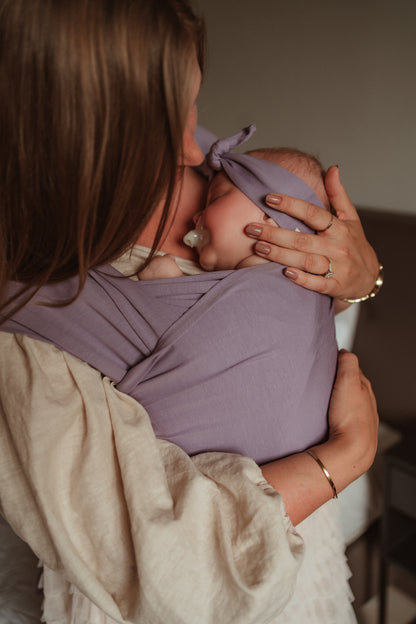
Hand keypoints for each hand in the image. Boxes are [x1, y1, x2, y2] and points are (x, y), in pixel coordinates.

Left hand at [245, 166, 378, 304]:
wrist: (370, 276)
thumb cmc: (354, 243)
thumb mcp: (351, 217)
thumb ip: (338, 194)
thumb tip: (332, 168)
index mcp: (339, 227)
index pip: (313, 213)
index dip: (291, 205)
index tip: (269, 198)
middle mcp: (337, 246)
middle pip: (303, 239)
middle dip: (275, 233)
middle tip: (251, 228)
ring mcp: (337, 267)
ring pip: (306, 261)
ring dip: (281, 255)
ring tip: (258, 247)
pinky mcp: (335, 286)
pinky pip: (317, 283)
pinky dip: (302, 279)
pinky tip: (284, 273)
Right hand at [315, 350, 378, 488]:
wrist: (352, 451)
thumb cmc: (350, 419)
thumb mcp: (348, 381)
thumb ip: (347, 362)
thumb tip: (344, 351)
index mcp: (365, 386)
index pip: (352, 367)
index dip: (339, 362)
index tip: (327, 361)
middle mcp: (366, 401)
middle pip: (351, 384)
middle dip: (338, 379)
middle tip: (323, 378)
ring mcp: (361, 416)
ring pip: (348, 400)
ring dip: (337, 397)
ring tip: (324, 397)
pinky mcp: (353, 430)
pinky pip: (344, 415)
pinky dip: (337, 411)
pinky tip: (329, 415)